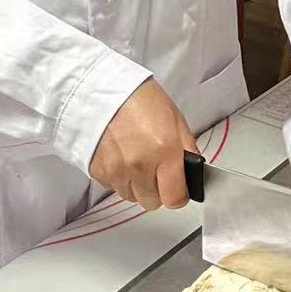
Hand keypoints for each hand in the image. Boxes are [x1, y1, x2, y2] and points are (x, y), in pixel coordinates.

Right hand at [89, 78, 197, 210]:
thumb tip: (192, 171)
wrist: (102, 89)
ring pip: (132, 197)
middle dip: (158, 189)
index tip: (178, 187)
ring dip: (137, 185)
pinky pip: (113, 187)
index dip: (179, 195)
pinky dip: (119, 178)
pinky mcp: (98, 171)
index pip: (175, 198)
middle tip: (157, 169)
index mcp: (164, 151)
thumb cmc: (139, 98)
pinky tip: (121, 156)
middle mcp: (139, 166)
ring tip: (137, 159)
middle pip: (152, 202)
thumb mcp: (175, 118)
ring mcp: (116, 171)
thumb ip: (186, 149)